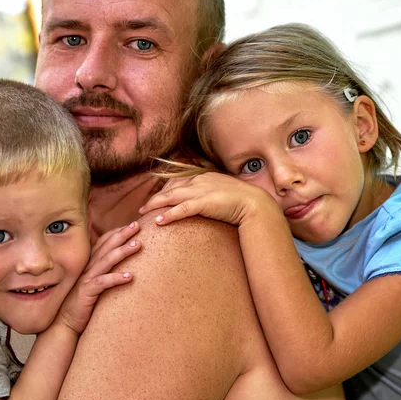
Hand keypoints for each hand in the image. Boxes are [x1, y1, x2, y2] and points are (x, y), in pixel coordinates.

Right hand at [55, 222, 140, 334]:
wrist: (64, 323)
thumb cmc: (82, 303)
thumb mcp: (92, 283)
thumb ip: (102, 271)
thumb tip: (118, 265)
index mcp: (89, 264)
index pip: (103, 242)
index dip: (116, 232)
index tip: (131, 225)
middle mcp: (87, 268)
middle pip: (106, 247)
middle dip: (122, 234)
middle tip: (137, 225)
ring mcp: (86, 279)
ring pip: (106, 261)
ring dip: (122, 251)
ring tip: (138, 244)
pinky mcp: (86, 292)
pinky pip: (103, 283)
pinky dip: (116, 279)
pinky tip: (130, 277)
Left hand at [139, 172, 273, 226]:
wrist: (257, 205)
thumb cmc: (244, 202)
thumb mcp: (225, 194)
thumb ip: (213, 196)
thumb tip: (208, 204)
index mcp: (205, 177)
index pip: (179, 181)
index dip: (165, 190)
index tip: (157, 199)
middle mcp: (200, 181)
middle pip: (171, 187)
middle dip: (155, 198)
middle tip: (143, 208)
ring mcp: (202, 191)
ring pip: (171, 196)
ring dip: (155, 205)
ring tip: (144, 213)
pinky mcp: (205, 203)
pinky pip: (182, 209)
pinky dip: (169, 214)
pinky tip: (159, 222)